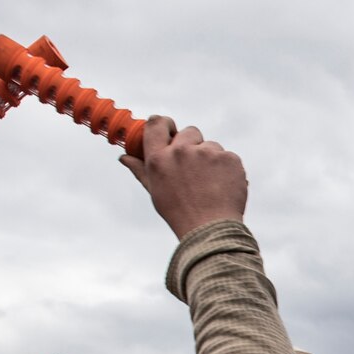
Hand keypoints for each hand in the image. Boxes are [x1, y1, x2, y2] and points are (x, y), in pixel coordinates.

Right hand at [120, 116, 246, 237]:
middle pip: (189, 131)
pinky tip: (223, 186)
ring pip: (211, 145)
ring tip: (210, 184)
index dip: (165, 124)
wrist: (211, 229)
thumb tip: (124, 158)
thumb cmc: (179, 213)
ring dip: (211, 158)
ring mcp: (207, 153)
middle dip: (193, 144)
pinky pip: (227, 156)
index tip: (171, 129)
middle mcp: (182, 151)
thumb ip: (141, 170)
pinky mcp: (228, 158)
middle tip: (195, 169)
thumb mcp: (155, 192)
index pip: (157, 124)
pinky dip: (227, 168)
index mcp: (159, 158)